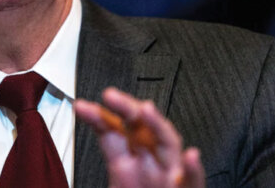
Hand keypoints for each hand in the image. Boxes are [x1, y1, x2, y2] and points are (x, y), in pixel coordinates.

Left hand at [74, 87, 204, 187]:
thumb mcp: (117, 175)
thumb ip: (108, 151)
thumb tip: (86, 125)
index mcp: (127, 162)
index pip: (113, 131)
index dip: (98, 117)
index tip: (81, 106)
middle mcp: (150, 161)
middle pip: (139, 127)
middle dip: (126, 108)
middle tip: (110, 95)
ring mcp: (169, 174)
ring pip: (167, 143)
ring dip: (157, 125)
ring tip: (146, 109)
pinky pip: (193, 181)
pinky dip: (193, 170)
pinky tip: (191, 157)